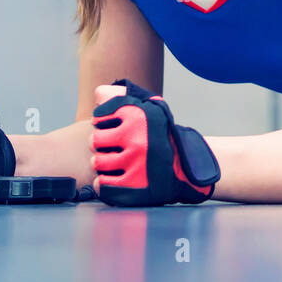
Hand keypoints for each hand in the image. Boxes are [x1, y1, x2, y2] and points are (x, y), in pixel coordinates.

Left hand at [90, 80, 220, 205]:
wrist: (186, 165)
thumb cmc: (161, 134)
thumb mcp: (149, 108)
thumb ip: (122, 97)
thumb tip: (98, 94)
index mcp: (139, 115)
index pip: (98, 117)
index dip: (102, 123)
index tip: (111, 128)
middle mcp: (137, 138)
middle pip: (94, 141)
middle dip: (100, 144)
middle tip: (111, 147)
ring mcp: (135, 164)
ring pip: (97, 163)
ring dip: (103, 163)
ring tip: (114, 162)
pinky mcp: (134, 187)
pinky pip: (102, 184)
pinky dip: (103, 183)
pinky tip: (113, 178)